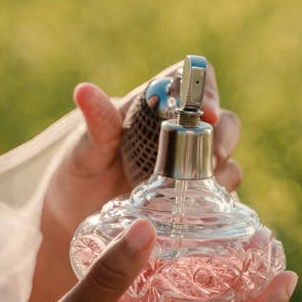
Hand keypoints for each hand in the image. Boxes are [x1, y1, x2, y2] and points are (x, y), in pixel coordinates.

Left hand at [44, 61, 242, 242]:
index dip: (207, 93)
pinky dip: (220, 206)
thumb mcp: (84, 149)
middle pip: (223, 122)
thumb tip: (84, 90)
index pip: (192, 83)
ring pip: (228, 162)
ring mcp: (191, 169)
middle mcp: (181, 135)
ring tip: (201, 193)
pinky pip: (221, 200)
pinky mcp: (194, 202)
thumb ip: (96, 123)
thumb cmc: (79, 172)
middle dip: (224, 138)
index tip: (207, 114)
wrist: (74, 216)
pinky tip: (204, 217)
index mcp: (155, 107)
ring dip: (224, 174)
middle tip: (212, 162)